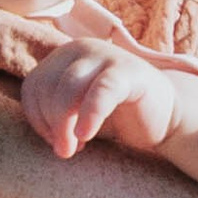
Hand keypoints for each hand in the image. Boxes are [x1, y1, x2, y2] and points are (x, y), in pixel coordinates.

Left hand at [19, 29, 187, 161]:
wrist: (164, 118)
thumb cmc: (115, 116)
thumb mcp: (75, 112)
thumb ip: (52, 112)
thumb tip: (42, 129)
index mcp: (64, 56)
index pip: (33, 86)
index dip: (37, 118)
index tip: (53, 140)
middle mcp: (81, 48)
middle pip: (47, 86)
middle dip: (51, 123)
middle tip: (65, 149)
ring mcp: (106, 55)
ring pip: (68, 88)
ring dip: (64, 124)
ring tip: (74, 148)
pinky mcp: (129, 71)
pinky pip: (100, 92)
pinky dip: (89, 115)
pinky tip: (86, 135)